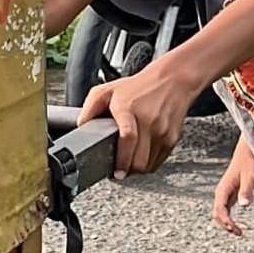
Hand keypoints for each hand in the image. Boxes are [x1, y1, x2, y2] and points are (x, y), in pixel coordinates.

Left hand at [77, 62, 197, 178]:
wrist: (172, 80)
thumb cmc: (139, 87)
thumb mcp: (108, 90)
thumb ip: (90, 108)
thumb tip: (81, 127)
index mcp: (129, 109)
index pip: (127, 137)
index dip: (122, 159)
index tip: (116, 172)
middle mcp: (148, 121)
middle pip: (139, 160)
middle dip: (126, 170)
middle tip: (118, 170)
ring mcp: (162, 131)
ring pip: (148, 165)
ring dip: (136, 169)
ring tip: (128, 162)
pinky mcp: (172, 138)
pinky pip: (158, 162)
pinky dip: (148, 164)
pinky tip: (140, 155)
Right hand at [211, 135, 253, 236]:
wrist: (249, 152)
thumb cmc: (249, 163)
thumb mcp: (250, 177)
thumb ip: (246, 191)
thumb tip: (244, 205)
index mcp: (223, 189)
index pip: (220, 210)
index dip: (226, 221)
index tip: (235, 229)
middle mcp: (221, 192)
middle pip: (217, 214)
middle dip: (225, 225)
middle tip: (238, 233)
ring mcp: (224, 194)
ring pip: (220, 213)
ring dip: (226, 224)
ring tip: (238, 232)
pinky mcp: (230, 194)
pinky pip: (225, 210)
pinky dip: (228, 219)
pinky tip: (236, 224)